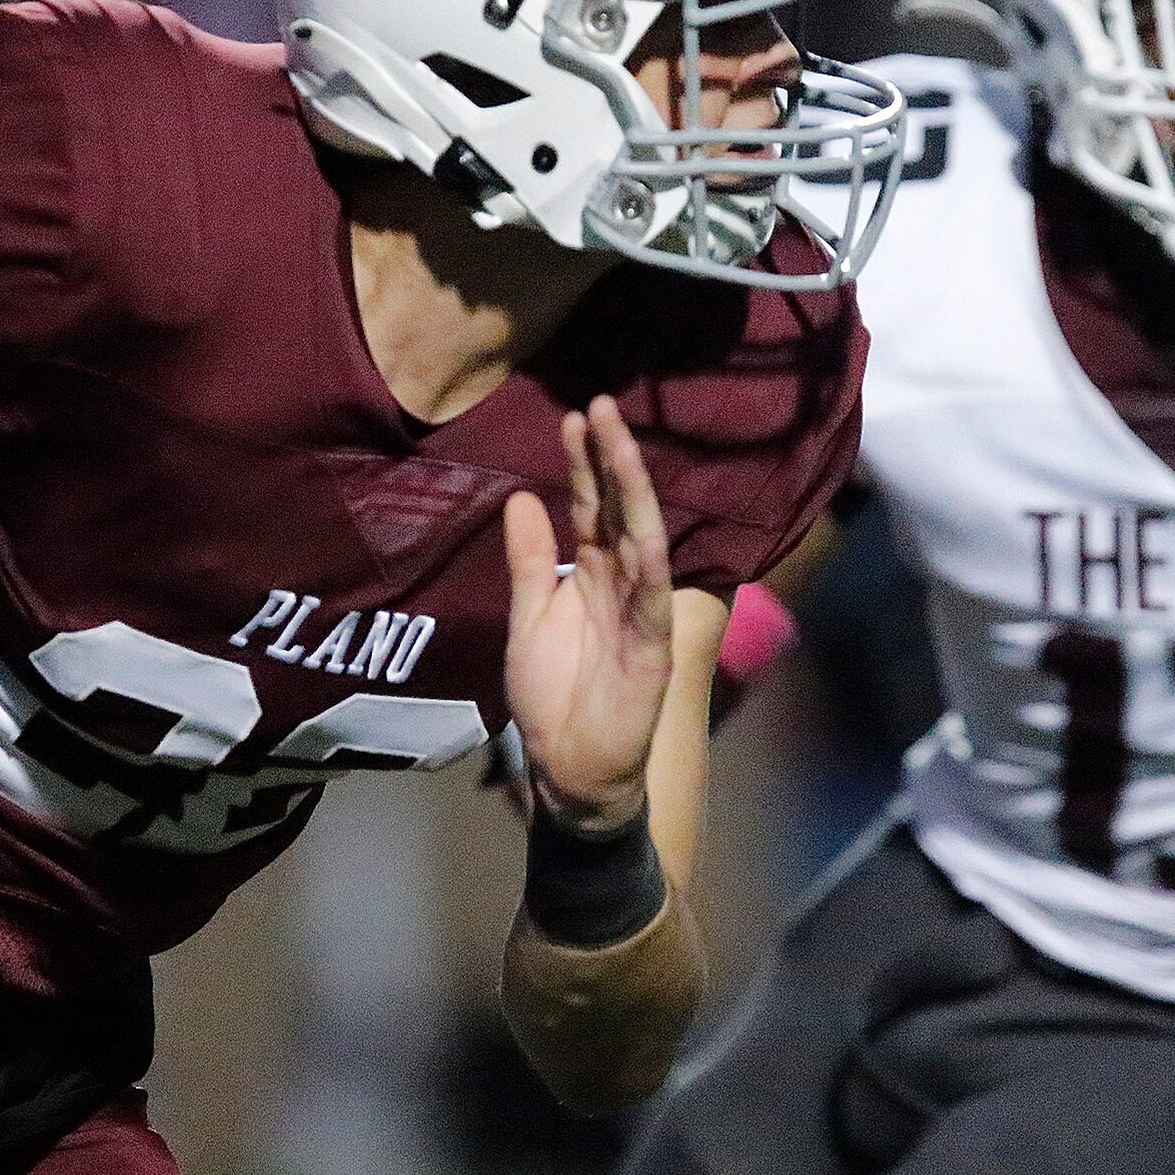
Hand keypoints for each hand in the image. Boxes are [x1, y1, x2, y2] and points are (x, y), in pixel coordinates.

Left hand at [503, 397, 674, 830]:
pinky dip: (648, 564)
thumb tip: (521, 497)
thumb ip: (529, 562)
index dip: (584, 464)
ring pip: (644, 541)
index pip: (591, 507)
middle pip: (620, 511)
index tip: (575, 415)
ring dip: (635, 496)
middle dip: (614, 460)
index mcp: (590, 574)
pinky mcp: (652, 649)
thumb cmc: (552, 695)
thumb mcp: (527, 618)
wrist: (568, 768)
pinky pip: (653, 599)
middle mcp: (621, 583)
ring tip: (621, 447)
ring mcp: (642, 612)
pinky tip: (640, 530)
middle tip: (603, 406)